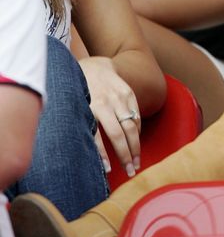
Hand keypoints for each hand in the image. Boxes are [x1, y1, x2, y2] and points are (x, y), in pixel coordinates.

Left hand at [79, 56, 141, 177]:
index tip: (107, 171)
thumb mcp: (73, 105)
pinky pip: (136, 115)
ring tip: (137, 163)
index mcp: (89, 107)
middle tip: (130, 172)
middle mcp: (105, 102)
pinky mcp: (129, 93)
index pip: (97, 137)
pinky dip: (138, 130)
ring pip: (131, 126)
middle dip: (126, 155)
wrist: (94, 64)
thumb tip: (74, 153)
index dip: (103, 155)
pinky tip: (136, 142)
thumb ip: (77, 124)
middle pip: (119, 134)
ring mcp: (119, 97)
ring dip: (135, 147)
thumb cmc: (78, 90)